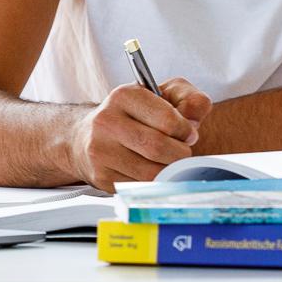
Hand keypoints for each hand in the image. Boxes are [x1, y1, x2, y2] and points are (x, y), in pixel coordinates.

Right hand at [71, 77, 211, 189]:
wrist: (87, 137)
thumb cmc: (133, 115)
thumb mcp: (164, 95)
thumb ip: (190, 99)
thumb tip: (194, 120)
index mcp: (124, 96)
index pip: (167, 120)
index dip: (186, 130)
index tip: (189, 134)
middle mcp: (107, 121)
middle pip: (158, 147)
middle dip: (179, 153)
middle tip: (181, 151)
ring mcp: (101, 151)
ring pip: (150, 172)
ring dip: (169, 170)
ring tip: (168, 160)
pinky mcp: (101, 176)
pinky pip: (140, 186)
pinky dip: (154, 182)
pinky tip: (152, 170)